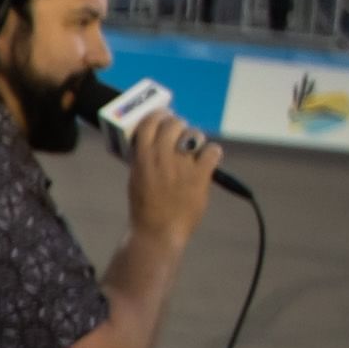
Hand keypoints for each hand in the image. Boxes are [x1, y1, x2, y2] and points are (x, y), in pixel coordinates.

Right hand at [123, 110, 219, 242]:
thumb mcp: (136, 179)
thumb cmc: (144, 207)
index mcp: (142, 158)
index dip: (158, 115)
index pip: (149, 123)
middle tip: (180, 133)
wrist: (158, 232)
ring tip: (193, 150)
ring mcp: (182, 166)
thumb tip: (153, 140)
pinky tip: (208, 161)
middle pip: (174, 123)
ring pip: (194, 134)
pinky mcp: (200, 175)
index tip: (163, 117)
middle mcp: (162, 157)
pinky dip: (212, 153)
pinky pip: (212, 151)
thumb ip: (144, 158)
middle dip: (178, 125)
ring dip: (194, 139)